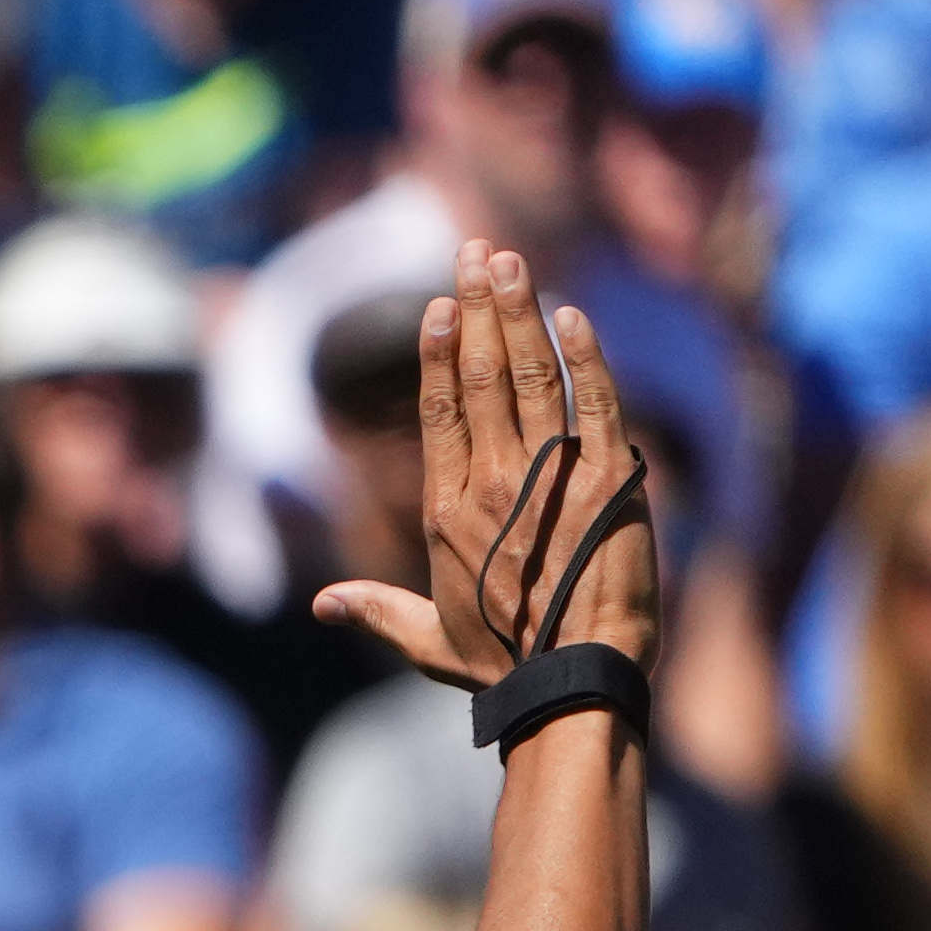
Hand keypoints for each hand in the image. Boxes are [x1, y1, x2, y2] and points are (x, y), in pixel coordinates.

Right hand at [306, 245, 665, 688]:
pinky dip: (585, 357)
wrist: (573, 680)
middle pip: (481, 374)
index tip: (440, 302)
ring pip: (531, 375)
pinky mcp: (607, 480)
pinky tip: (572, 315)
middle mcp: (491, 481)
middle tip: (477, 250)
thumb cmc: (502, 663)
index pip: (440, 409)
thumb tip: (324, 604)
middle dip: (479, 305)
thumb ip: (376, 610)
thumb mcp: (428, 638)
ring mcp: (551, 476)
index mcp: (447, 510)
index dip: (440, 351)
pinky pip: (595, 403)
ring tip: (511, 261)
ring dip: (521, 311)